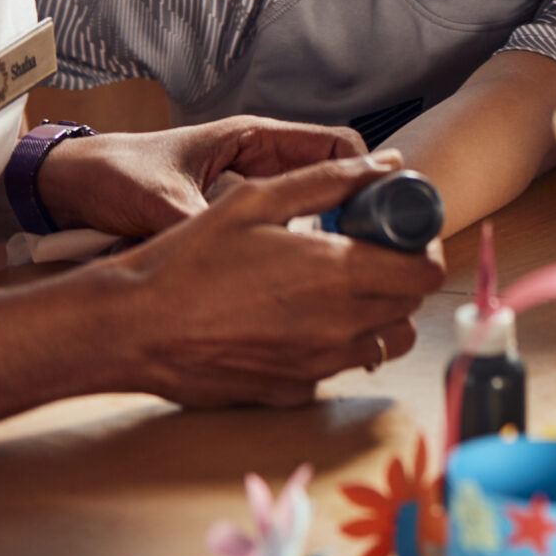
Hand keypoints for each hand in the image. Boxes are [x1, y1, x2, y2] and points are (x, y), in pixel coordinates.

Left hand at [36, 117, 366, 240]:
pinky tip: (304, 279)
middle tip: (379, 249)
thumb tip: (239, 264)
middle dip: (361, 208)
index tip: (387, 210)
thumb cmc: (112, 176)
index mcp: (254, 138)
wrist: (65, 185)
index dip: (368, 174)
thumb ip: (201, 226)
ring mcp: (248, 187)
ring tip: (350, 268)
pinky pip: (286, 226)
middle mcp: (259, 159)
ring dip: (333, 229)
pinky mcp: (234, 215)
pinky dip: (303, 244)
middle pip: (334, 178)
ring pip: (313, 204)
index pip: (337, 146)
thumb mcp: (159, 202)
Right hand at [95, 151, 443, 408]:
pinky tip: (297, 319)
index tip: (402, 235)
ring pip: (382, 343)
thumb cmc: (188, 259)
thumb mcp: (259, 199)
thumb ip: (333, 180)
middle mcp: (337, 327)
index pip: (427, 273)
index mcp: (338, 275)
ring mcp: (316, 366)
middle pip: (411, 309)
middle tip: (369, 254)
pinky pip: (337, 367)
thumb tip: (390, 163)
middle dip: (401, 278)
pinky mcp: (291, 392)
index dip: (423, 250)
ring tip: (338, 286)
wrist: (129, 327)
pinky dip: (334, 344)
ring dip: (376, 314)